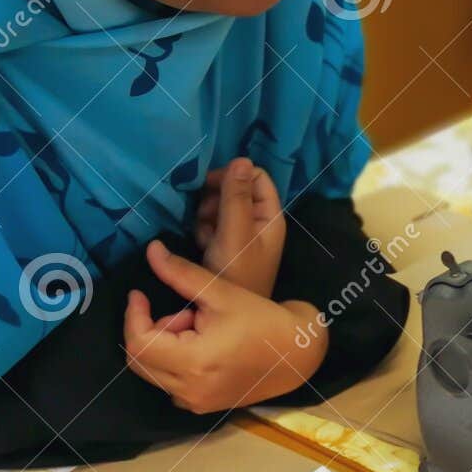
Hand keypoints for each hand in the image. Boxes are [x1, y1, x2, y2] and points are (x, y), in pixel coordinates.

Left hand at [123, 240, 324, 414]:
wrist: (298, 353)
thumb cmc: (263, 320)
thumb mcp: (220, 292)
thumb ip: (180, 274)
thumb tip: (151, 251)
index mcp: (193, 363)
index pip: (139, 343)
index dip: (134, 315)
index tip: (140, 293)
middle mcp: (189, 391)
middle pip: (139, 361)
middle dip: (151, 331)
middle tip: (184, 312)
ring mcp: (196, 403)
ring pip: (153, 373)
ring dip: (163, 347)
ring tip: (196, 328)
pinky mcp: (203, 406)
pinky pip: (170, 384)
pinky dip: (173, 364)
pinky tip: (199, 348)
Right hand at [194, 158, 285, 295]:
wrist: (224, 312)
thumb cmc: (235, 273)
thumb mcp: (235, 232)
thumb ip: (237, 196)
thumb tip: (241, 158)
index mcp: (269, 216)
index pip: (256, 176)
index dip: (233, 175)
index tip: (210, 185)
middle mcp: (258, 222)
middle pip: (235, 188)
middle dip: (216, 196)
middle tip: (205, 215)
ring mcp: (241, 234)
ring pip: (220, 205)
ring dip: (207, 214)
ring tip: (205, 234)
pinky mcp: (225, 245)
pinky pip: (212, 224)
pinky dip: (205, 229)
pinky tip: (202, 243)